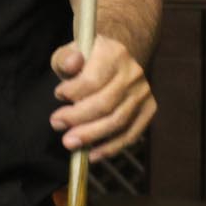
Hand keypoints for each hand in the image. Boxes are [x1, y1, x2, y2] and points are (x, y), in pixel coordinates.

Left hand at [51, 33, 155, 159]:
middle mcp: (134, 74)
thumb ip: (66, 58)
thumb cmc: (87, 58)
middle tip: (56, 124)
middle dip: (78, 118)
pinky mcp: (149, 109)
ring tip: (69, 143)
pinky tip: (92, 155)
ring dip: (91, 136)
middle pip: (105, 104)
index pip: (93, 81)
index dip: (72, 92)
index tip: (58, 95)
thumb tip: (71, 65)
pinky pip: (131, 134)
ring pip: (118, 121)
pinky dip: (111, 147)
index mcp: (114, 54)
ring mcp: (144, 93)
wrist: (117, 59)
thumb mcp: (72, 51)